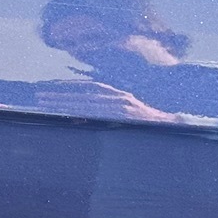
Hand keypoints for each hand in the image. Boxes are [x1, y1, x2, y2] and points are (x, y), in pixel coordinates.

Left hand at [31, 79, 185, 122]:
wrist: (179, 129)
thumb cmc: (151, 128)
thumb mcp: (130, 116)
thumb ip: (111, 114)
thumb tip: (84, 117)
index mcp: (119, 95)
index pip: (87, 87)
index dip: (67, 87)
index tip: (48, 89)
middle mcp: (120, 97)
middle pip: (83, 93)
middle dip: (60, 94)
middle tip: (38, 95)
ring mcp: (124, 106)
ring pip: (88, 101)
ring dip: (65, 101)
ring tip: (44, 102)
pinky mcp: (128, 115)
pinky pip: (101, 112)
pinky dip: (84, 112)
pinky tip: (68, 114)